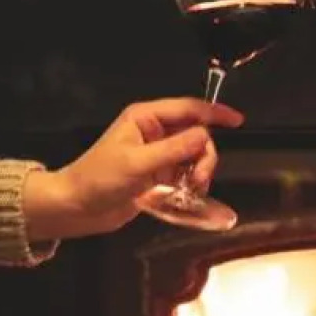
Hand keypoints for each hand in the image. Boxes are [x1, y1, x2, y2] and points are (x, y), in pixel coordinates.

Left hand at [21, 98, 243, 238]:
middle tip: (201, 179)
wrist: (77, 206)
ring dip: (200, 171)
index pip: (187, 109)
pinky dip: (191, 183)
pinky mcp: (157, 174)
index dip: (214, 113)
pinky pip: (185, 172)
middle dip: (204, 155)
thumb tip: (205, 136)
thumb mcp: (137, 164)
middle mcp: (154, 132)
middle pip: (196, 134)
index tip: (238, 121)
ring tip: (193, 189)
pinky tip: (188, 194)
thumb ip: (174, 150)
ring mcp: (156, 153)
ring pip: (193, 155)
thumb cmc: (99, 179)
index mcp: (145, 118)